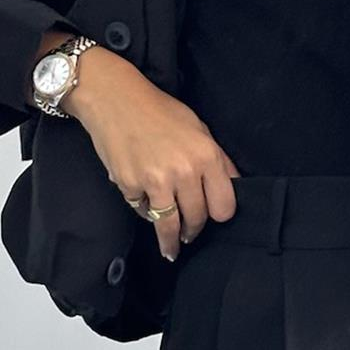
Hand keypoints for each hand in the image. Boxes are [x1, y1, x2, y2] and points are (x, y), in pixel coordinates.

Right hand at [66, 51, 238, 260]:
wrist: (115, 100)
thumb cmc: (160, 112)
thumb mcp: (199, 129)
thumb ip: (218, 160)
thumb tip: (234, 187)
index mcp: (206, 156)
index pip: (224, 206)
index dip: (220, 213)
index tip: (215, 217)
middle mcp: (184, 172)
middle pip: (197, 219)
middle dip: (194, 229)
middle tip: (191, 234)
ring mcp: (155, 181)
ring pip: (169, 226)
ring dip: (171, 241)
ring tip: (172, 249)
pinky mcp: (129, 186)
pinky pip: (142, 211)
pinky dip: (144, 210)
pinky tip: (145, 202)